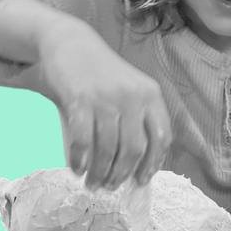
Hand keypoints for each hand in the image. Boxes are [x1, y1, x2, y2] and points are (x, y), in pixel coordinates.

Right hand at [37, 17, 172, 190]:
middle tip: (110, 187)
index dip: (152, 164)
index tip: (140, 181)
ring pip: (109, 148)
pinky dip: (80, 159)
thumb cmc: (99, 73)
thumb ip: (137, 117)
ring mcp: (106, 98)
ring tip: (92, 183)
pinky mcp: (81, 100)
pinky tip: (77, 169)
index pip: (161, 137)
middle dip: (121, 174)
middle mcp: (133, 96)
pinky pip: (83, 139)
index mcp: (150, 94)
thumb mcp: (129, 88)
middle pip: (134, 148)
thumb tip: (137, 163)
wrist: (69, 43)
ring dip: (100, 172)